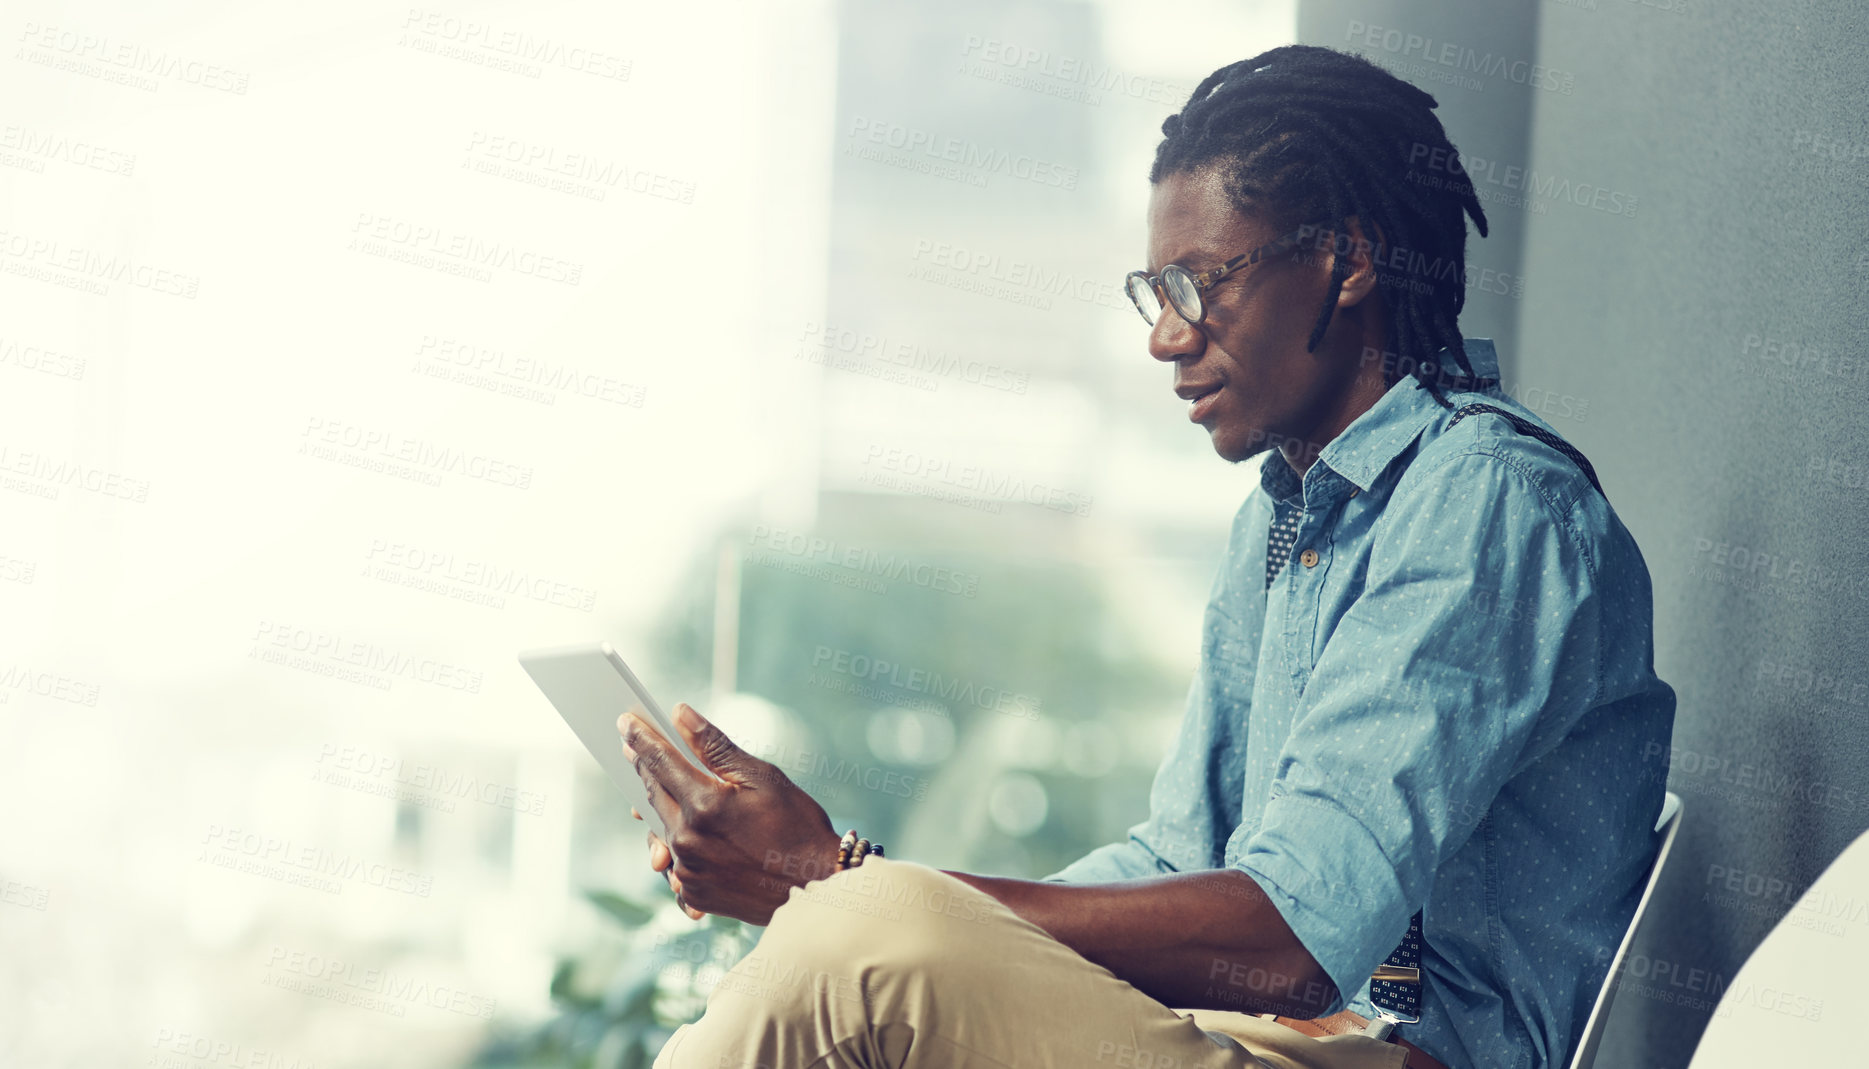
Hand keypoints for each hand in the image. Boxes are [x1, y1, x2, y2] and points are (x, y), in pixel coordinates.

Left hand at [619, 703, 843, 925]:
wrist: (816, 889)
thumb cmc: (798, 827)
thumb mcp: (763, 777)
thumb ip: (715, 747)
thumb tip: (680, 715)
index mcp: (705, 804)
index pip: (660, 761)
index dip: (641, 739)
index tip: (625, 724)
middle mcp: (688, 839)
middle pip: (653, 794)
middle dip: (643, 768)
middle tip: (633, 750)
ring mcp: (687, 870)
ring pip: (659, 829)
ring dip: (658, 808)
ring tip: (659, 792)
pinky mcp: (693, 892)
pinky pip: (672, 861)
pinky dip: (674, 844)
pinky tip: (685, 834)